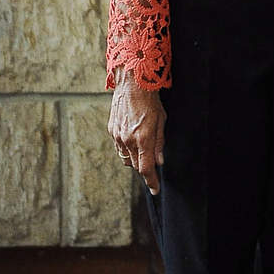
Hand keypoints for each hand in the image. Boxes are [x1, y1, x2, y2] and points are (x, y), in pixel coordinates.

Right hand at [107, 74, 166, 194]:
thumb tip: (159, 161)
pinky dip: (126, 149)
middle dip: (144, 168)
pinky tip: (133, 140)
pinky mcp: (111, 130)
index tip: (155, 190)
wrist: (132, 83)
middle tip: (152, 164)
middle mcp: (128, 139)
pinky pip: (119, 147)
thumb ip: (160, 143)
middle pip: (135, 165)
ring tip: (143, 149)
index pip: (146, 168)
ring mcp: (118, 135)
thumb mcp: (161, 121)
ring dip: (134, 159)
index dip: (151, 181)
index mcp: (143, 138)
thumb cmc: (150, 100)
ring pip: (125, 158)